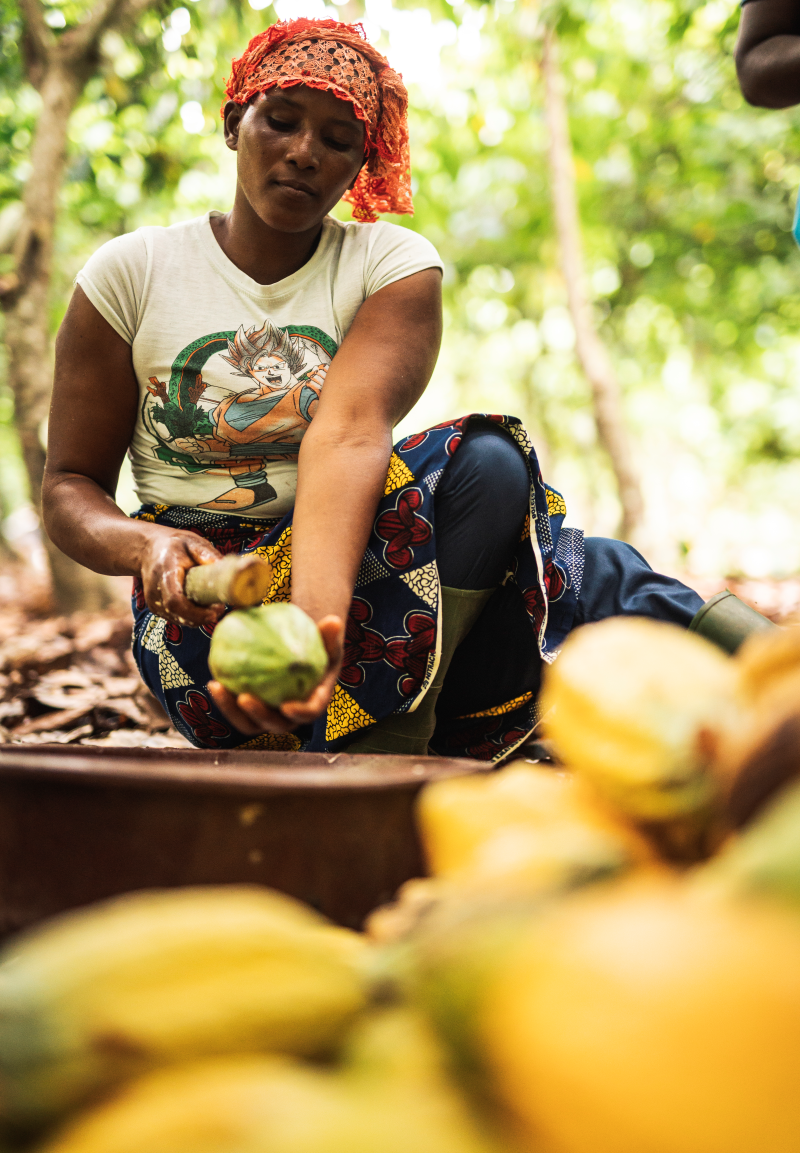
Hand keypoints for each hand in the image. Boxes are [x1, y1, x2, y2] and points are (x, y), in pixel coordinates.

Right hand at [140, 529, 224, 629]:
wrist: (148, 549)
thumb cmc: (174, 546)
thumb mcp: (192, 542)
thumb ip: (208, 555)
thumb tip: (229, 568)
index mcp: (165, 572)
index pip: (175, 600)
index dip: (195, 612)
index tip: (215, 611)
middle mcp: (155, 590)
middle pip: (177, 613)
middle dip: (201, 616)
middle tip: (220, 608)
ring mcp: (154, 602)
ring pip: (179, 619)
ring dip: (199, 617)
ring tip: (213, 605)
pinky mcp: (157, 608)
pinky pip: (177, 618)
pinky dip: (191, 616)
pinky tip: (201, 606)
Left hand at [207, 615, 343, 735]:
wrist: (301, 656)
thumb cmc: (318, 647)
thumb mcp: (327, 639)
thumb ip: (330, 634)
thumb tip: (333, 621)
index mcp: (314, 703)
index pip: (309, 713)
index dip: (299, 713)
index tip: (287, 706)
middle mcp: (292, 716)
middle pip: (275, 724)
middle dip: (257, 715)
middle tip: (244, 698)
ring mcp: (270, 717)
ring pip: (249, 723)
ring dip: (231, 710)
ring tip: (218, 688)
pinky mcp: (253, 712)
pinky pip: (237, 709)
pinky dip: (226, 699)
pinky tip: (213, 682)